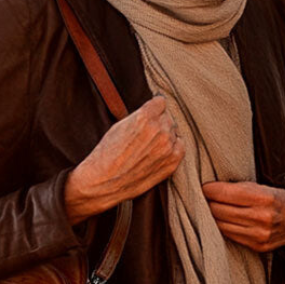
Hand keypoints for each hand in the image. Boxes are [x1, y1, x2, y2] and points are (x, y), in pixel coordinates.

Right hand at [64, 96, 183, 224]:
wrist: (104, 182)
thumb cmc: (107, 154)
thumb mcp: (119, 126)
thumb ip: (139, 116)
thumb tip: (152, 111)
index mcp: (145, 117)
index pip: (160, 102)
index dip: (153, 108)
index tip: (151, 112)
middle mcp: (160, 130)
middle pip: (167, 117)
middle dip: (158, 122)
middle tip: (146, 133)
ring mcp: (168, 147)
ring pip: (173, 132)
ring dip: (165, 135)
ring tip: (149, 145)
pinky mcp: (172, 162)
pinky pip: (180, 146)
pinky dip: (173, 147)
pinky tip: (160, 152)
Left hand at [202, 180, 284, 252]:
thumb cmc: (278, 200)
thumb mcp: (264, 187)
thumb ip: (240, 188)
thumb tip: (211, 188)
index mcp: (264, 197)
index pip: (225, 193)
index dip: (209, 190)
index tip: (203, 187)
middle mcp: (262, 217)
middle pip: (219, 210)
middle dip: (207, 203)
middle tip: (202, 197)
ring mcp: (259, 235)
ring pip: (221, 225)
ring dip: (211, 217)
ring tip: (208, 209)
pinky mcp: (257, 246)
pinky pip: (229, 236)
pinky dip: (222, 227)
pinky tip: (220, 221)